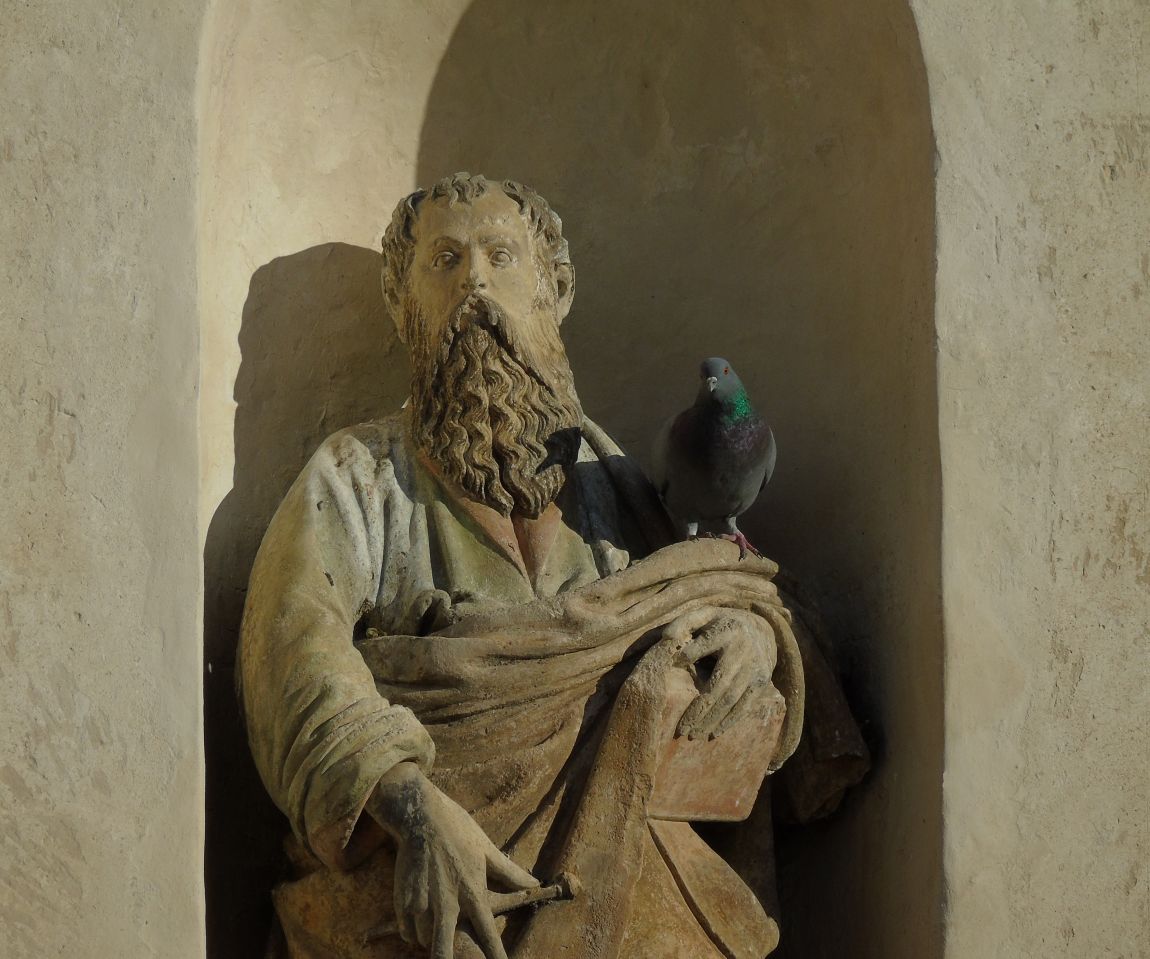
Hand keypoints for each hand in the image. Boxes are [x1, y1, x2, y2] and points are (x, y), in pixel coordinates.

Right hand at [367, 763, 538, 958]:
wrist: (421, 815)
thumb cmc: (459, 829)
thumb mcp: (487, 849)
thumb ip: (510, 872)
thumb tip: (535, 883)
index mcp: (472, 891)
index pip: (487, 933)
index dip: (495, 955)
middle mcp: (447, 902)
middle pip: (443, 948)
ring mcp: (422, 901)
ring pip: (424, 940)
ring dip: (431, 942)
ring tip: (437, 936)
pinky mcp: (402, 898)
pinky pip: (406, 930)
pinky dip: (413, 932)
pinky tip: (419, 926)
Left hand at [664, 606, 777, 739]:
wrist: (763, 629)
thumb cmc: (723, 624)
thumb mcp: (706, 615)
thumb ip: (685, 622)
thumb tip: (667, 637)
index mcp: (727, 631)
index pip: (706, 644)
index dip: (688, 655)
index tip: (670, 666)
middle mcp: (743, 651)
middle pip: (719, 684)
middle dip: (700, 708)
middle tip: (682, 728)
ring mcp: (754, 669)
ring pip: (732, 699)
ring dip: (713, 719)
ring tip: (694, 734)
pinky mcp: (762, 682)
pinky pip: (746, 705)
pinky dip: (730, 721)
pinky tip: (715, 732)